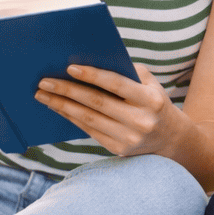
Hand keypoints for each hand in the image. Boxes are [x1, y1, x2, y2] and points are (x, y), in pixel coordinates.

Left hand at [35, 63, 182, 156]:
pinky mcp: (118, 149)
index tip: (69, 68)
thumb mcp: (150, 83)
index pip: (116, 85)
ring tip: (43, 95)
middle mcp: (141, 120)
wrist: (170, 137)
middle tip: (44, 82)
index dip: (92, 76)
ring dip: (62, 106)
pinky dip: (71, 117)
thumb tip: (89, 66)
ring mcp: (129, 137)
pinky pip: (89, 130)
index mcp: (151, 99)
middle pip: (96, 102)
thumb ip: (126, 72)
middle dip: (67, 91)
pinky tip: (59, 108)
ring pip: (88, 118)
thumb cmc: (154, 101)